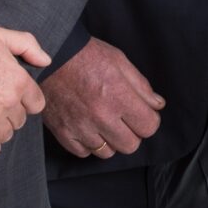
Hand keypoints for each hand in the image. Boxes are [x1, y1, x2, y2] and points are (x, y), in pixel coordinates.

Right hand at [41, 39, 164, 159]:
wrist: (51, 55)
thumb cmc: (85, 55)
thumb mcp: (120, 61)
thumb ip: (141, 86)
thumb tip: (157, 105)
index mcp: (118, 96)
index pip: (148, 127)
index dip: (149, 120)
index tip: (142, 114)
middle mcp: (100, 116)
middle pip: (130, 145)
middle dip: (132, 133)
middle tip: (124, 119)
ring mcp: (80, 127)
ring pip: (107, 152)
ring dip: (109, 140)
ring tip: (104, 123)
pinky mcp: (63, 132)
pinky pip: (83, 152)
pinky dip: (88, 144)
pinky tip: (88, 128)